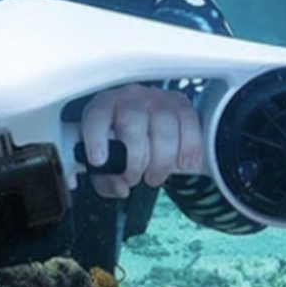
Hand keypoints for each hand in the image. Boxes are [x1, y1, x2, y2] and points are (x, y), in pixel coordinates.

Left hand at [80, 83, 202, 198]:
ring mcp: (158, 99)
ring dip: (161, 161)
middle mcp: (129, 97)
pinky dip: (188, 150)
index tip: (99, 160)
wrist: (147, 127)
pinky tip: (182, 164)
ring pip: (164, 128)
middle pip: (133, 122)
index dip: (96, 138)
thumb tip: (120, 188)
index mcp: (102, 106)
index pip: (96, 116)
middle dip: (134, 158)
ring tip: (153, 177)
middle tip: (133, 178)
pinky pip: (189, 126)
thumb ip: (106, 179)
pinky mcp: (182, 106)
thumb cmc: (121, 144)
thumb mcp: (107, 162)